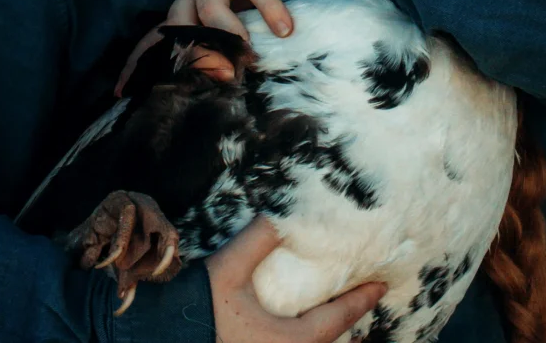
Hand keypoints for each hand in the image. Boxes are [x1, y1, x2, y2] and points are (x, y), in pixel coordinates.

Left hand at [115, 0, 292, 96]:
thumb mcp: (223, 14)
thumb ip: (218, 40)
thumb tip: (223, 81)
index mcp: (182, 5)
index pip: (156, 37)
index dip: (140, 62)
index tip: (124, 90)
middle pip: (180, 25)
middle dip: (196, 55)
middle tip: (220, 78)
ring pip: (210, 6)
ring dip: (227, 34)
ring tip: (247, 54)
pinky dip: (271, 10)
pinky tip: (283, 29)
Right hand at [206, 217, 386, 342]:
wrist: (164, 337)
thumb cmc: (201, 308)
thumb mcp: (229, 269)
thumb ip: (257, 239)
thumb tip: (280, 214)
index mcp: (289, 340)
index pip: (337, 318)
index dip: (361, 300)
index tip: (381, 286)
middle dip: (350, 327)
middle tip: (365, 307)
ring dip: (328, 337)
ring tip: (344, 327)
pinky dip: (308, 340)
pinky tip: (301, 334)